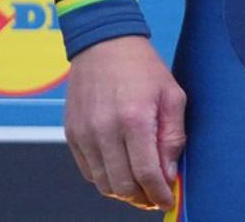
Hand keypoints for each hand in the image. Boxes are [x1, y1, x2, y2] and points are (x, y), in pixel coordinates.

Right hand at [62, 35, 186, 210]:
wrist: (103, 43)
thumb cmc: (143, 67)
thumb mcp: (172, 95)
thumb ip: (173, 136)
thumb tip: (169, 174)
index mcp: (134, 119)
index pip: (146, 173)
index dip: (160, 194)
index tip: (169, 202)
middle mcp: (104, 130)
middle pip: (122, 185)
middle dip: (142, 198)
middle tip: (156, 197)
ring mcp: (84, 134)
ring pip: (103, 183)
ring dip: (123, 192)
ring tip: (141, 187)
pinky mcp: (71, 134)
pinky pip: (88, 171)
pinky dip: (105, 179)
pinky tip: (121, 171)